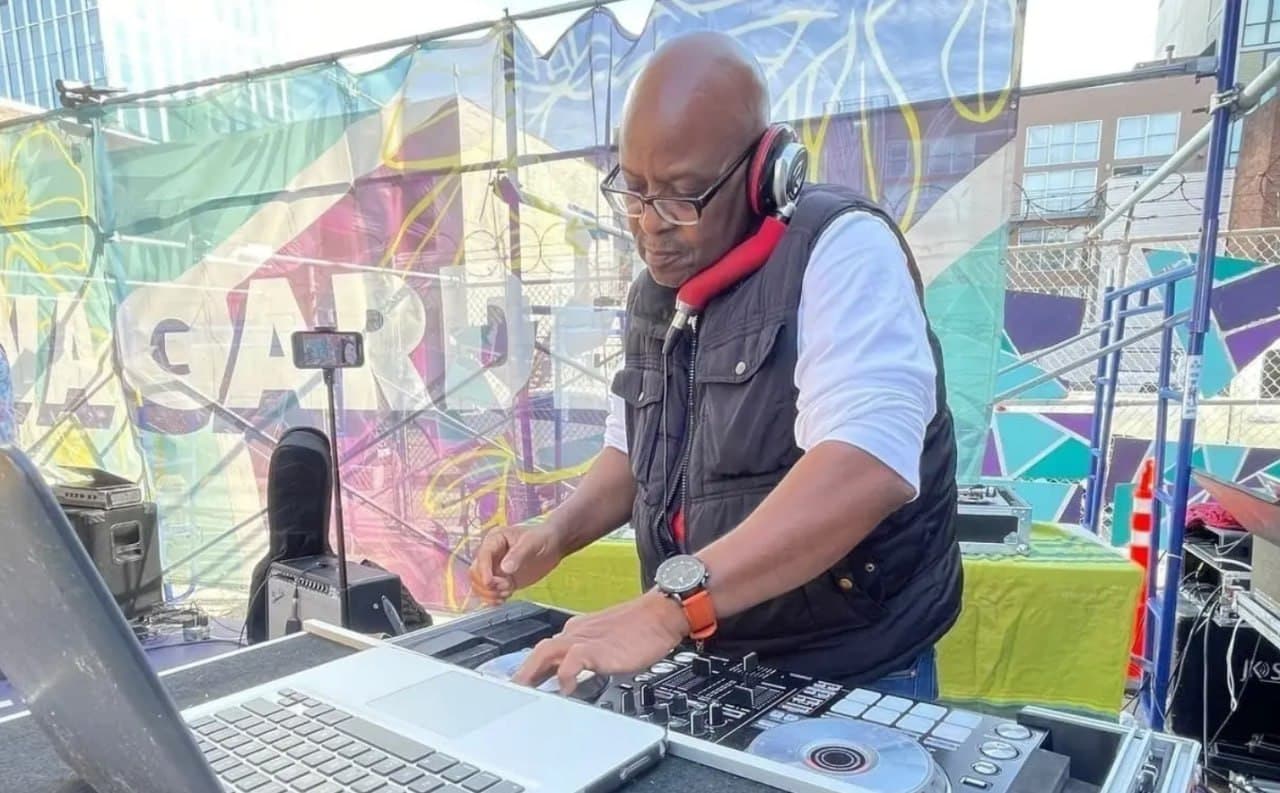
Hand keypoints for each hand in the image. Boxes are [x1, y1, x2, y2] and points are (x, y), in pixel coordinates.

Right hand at [469, 523, 564, 605]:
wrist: (553, 546)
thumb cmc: (542, 538)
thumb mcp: (532, 543)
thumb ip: (518, 555)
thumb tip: (504, 569)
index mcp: (495, 540)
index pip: (482, 556)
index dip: (484, 570)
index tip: (490, 583)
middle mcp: (490, 555)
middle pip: (476, 572)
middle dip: (487, 584)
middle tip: (505, 587)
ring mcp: (495, 569)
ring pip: (479, 585)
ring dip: (489, 593)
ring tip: (507, 592)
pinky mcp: (501, 581)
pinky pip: (489, 592)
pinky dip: (492, 599)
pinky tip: (504, 599)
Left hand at [511, 590, 688, 694]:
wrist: (661, 613)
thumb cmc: (642, 628)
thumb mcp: (609, 643)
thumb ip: (590, 656)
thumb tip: (577, 676)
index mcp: (578, 631)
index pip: (546, 650)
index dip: (532, 669)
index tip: (523, 685)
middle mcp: (576, 633)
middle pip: (539, 650)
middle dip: (524, 673)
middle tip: (513, 693)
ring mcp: (585, 638)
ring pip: (547, 651)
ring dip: (532, 672)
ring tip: (525, 693)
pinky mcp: (597, 647)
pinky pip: (572, 660)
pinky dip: (564, 675)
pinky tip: (566, 689)